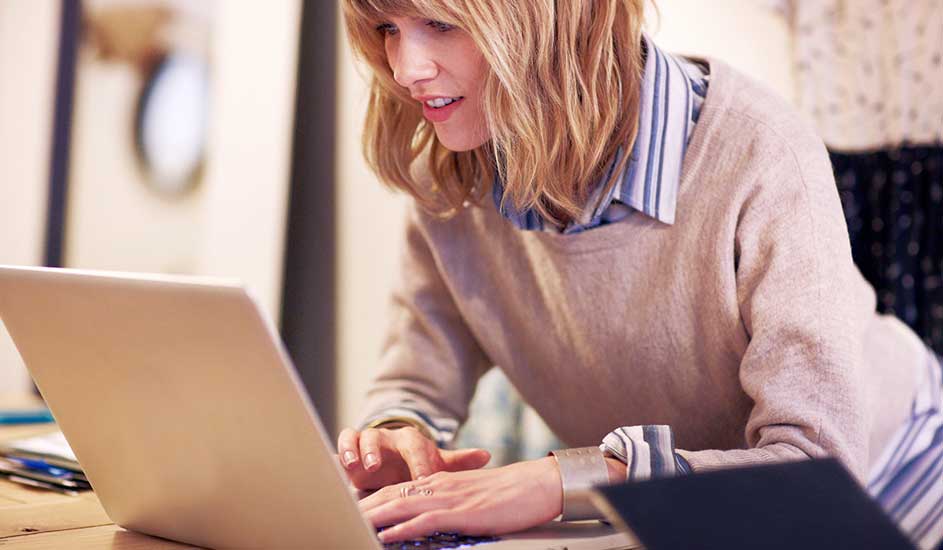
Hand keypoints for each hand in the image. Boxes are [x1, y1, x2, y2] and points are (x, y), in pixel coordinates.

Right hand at [337, 426, 490, 489]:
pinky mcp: (350, 451)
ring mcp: (365, 443)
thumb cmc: (418, 463)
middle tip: (376, 466)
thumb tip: (486, 455)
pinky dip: (339, 452)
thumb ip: (459, 461)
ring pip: (358, 437)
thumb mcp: (438, 463)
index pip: (414, 445)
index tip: (420, 479)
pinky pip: (341, 445)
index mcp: (410, 439)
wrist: (395, 459)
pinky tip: (338, 466)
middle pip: (380, 436)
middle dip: (376, 451)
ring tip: (354, 465)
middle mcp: (386, 438)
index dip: (417, 462)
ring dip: (355, 450)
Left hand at [359, 457, 562, 543]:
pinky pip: (423, 521)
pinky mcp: (459, 513)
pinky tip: (385, 536)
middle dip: (363, 507)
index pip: (397, 489)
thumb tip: (432, 515)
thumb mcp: (471, 494)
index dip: (372, 499)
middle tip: (339, 514)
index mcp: (440, 481)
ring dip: (373, 517)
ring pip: (400, 506)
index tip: (351, 508)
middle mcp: (438, 486)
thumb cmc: (508, 493)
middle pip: (390, 495)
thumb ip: (449, 500)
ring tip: (351, 524)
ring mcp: (447, 498)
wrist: (535, 484)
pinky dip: (401, 529)